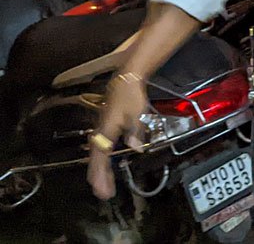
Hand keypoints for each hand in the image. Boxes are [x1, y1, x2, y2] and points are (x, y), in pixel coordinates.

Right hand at [87, 73, 150, 199]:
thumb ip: (136, 132)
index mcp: (105, 133)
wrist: (125, 81)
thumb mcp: (136, 114)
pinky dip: (102, 161)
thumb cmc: (130, 97)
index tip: (102, 190)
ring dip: (100, 171)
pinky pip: (101, 149)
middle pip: (96, 160)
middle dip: (99, 178)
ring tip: (103, 185)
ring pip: (98, 156)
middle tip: (103, 193)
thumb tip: (136, 148)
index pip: (100, 158)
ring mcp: (101, 131)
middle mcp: (99, 134)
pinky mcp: (105, 128)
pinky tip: (106, 166)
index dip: (101, 175)